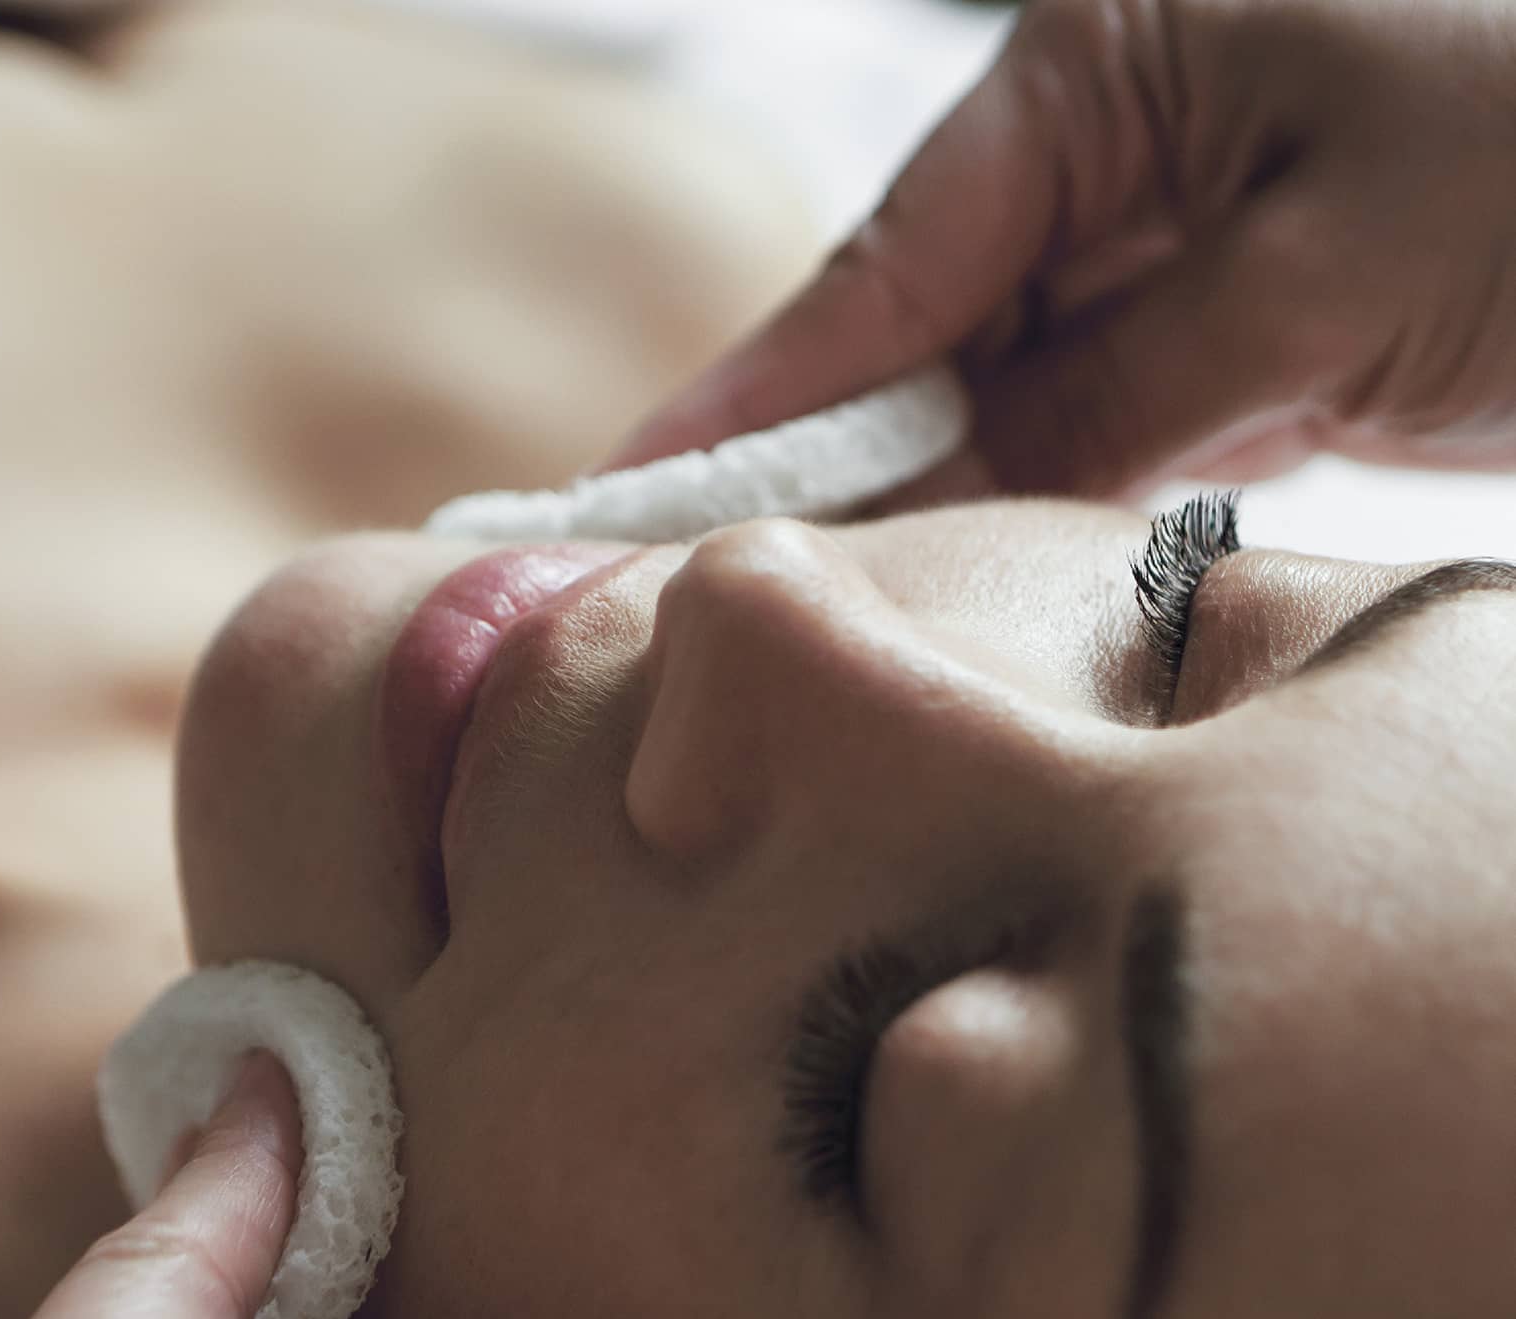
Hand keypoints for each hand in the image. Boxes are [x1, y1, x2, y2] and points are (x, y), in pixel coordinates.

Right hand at [609, 0, 1515, 500]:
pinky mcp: (1224, 332)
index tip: (637, 486)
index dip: (760, 394)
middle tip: (699, 587)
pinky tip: (969, 582)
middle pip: (918, 336)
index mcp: (1104, 70)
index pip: (886, 265)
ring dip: (928, 503)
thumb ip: (1109, 393)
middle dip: (821, 463)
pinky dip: (1035, 508)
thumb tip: (942, 505)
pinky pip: (1088, 429)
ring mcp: (1164, 247)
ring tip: (823, 612)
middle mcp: (1112, 152)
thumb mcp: (1318, 278)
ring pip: (1000, 398)